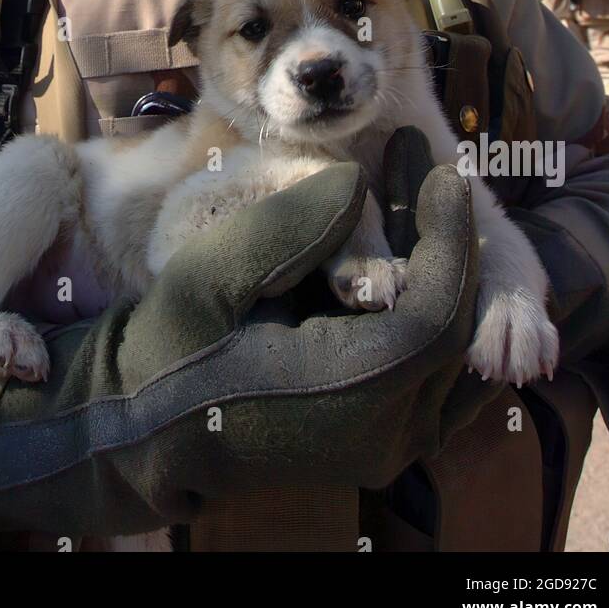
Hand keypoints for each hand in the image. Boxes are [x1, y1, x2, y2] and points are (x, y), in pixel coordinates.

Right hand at [0, 129, 496, 539]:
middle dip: (449, 236)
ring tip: (421, 190)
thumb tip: (355, 179)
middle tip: (430, 163)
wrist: (150, 427)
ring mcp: (392, 444)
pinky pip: (441, 368)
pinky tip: (415, 243)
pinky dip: (440, 304)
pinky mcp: (387, 437)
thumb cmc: (174, 345)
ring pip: (458, 345)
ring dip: (447, 263)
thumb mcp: (210, 275)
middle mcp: (386, 434)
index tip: (442, 173)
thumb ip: (284, 228)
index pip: (438, 315)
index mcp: (346, 397)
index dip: (451, 238)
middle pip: (456, 325)